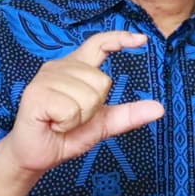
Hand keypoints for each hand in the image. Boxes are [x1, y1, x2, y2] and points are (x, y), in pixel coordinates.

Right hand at [1, 30, 165, 175]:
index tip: (142, 40)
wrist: (34, 156)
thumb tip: (159, 108)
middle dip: (93, 109)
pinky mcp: (36, 94)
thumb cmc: (64, 136)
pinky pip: (71, 109)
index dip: (119, 39)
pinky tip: (52, 124)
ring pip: (88, 96)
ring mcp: (46, 78)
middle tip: (71, 119)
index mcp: (75, 68)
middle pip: (102, 81)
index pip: (99, 44)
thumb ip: (127, 115)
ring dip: (79, 119)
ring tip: (60, 121)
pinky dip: (66, 124)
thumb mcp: (102, 126)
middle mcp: (59, 67)